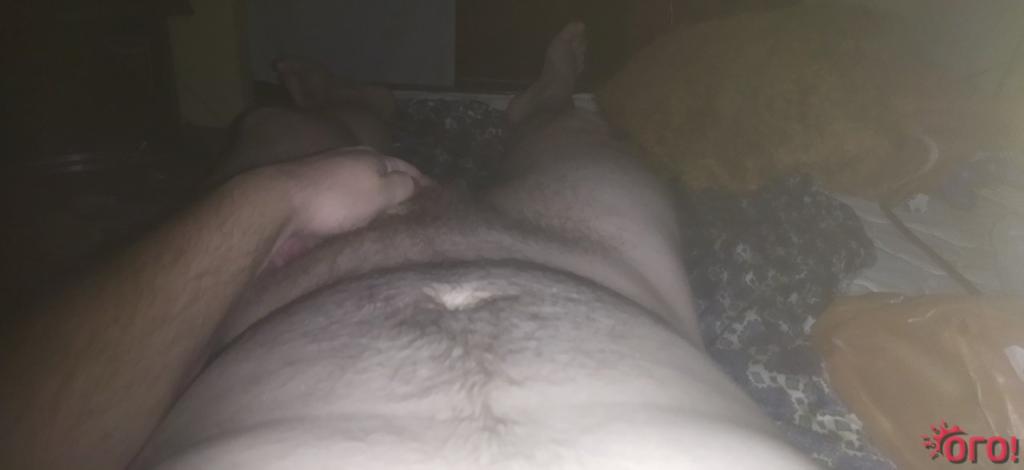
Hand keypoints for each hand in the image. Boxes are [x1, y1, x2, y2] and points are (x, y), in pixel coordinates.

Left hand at [251, 146, 427, 266]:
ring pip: (361, 189)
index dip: (422, 181)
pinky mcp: (310, 195)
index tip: (436, 195)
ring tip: (389, 220)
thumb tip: (414, 184)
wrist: (279, 205)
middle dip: (398, 189)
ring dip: (375, 201)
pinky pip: (343, 203)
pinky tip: (357, 224)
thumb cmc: (337, 198)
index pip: (406, 166)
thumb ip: (402, 186)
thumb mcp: (381, 190)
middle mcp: (349, 160)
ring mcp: (327, 175)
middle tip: (414, 210)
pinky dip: (355, 211)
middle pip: (382, 175)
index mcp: (371, 155)